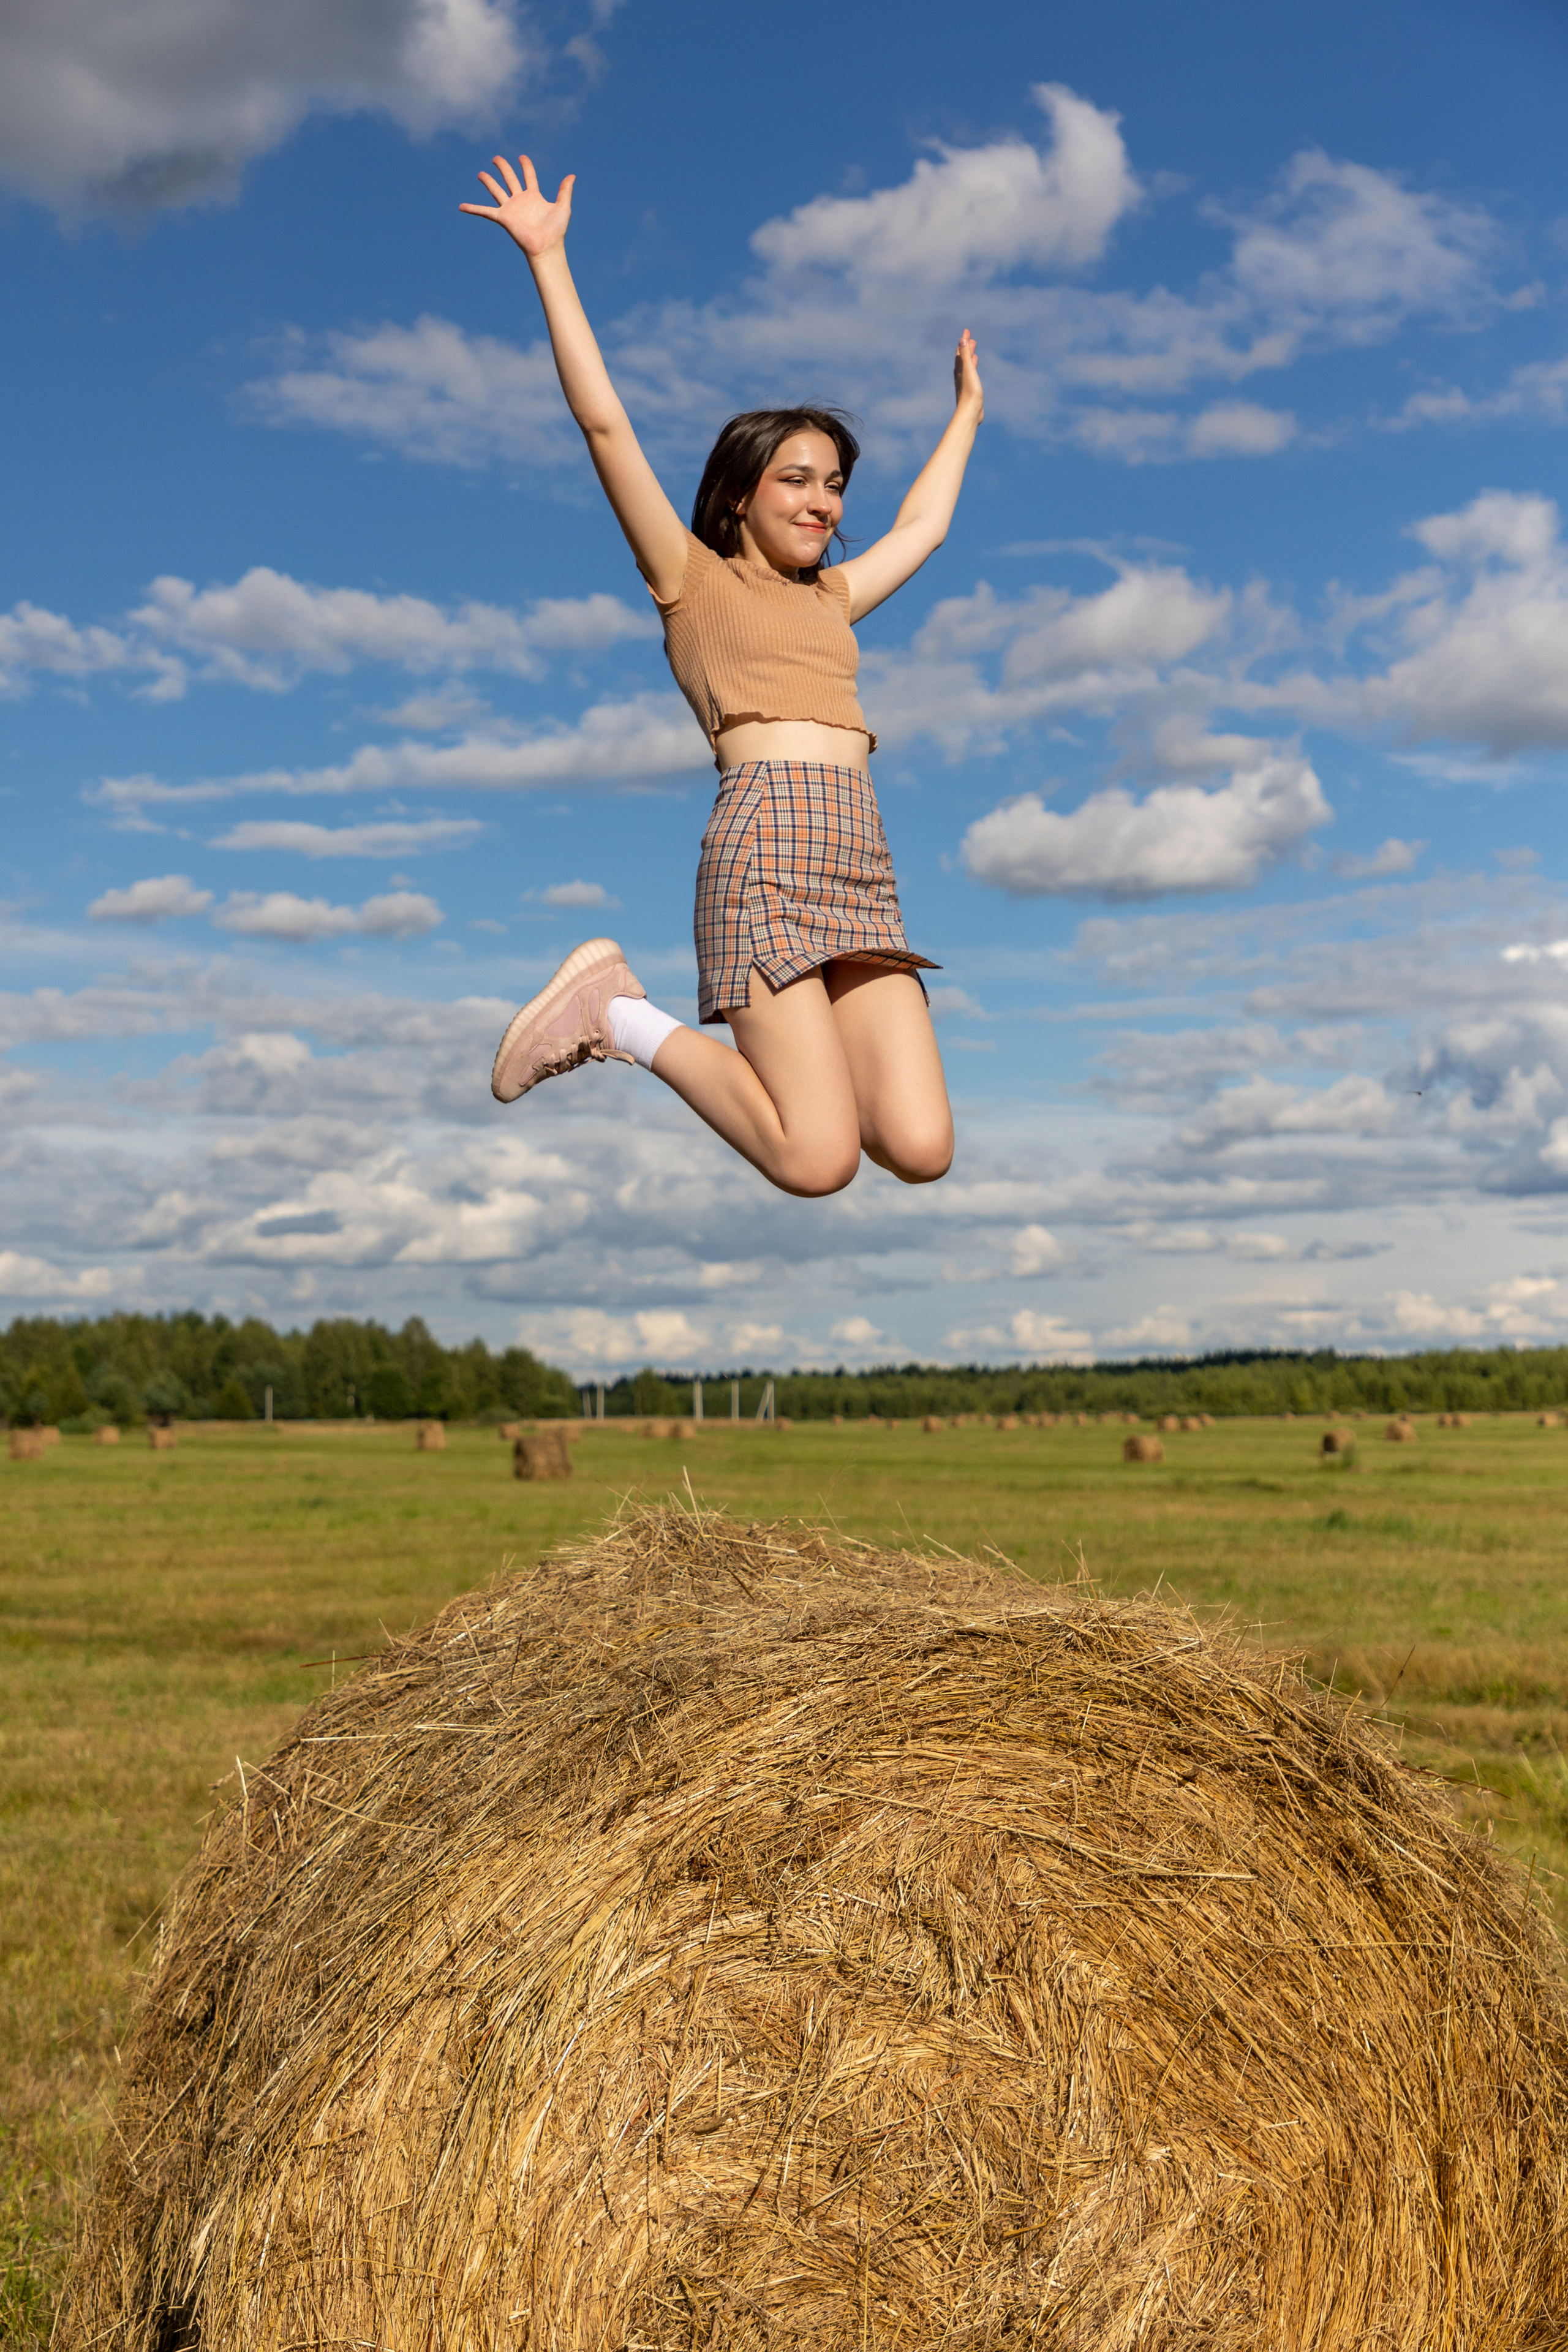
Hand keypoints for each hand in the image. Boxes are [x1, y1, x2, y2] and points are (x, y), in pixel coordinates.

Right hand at [459, 153, 573, 259]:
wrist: (546, 247)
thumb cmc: (556, 231)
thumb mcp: (563, 207)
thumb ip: (565, 190)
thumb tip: (572, 175)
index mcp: (534, 196)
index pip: (528, 176)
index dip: (525, 165)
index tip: (522, 157)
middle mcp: (520, 200)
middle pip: (509, 178)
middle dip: (503, 167)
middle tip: (495, 158)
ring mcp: (510, 208)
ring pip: (496, 190)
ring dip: (488, 181)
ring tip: (480, 174)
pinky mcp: (503, 218)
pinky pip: (485, 212)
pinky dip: (473, 209)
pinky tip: (461, 207)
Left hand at [953, 328, 983, 419]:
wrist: (970, 412)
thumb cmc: (970, 391)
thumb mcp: (968, 370)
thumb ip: (965, 355)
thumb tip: (962, 340)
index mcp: (959, 369)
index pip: (960, 351)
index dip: (964, 341)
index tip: (967, 331)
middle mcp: (960, 376)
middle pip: (962, 359)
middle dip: (966, 348)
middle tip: (971, 339)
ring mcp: (965, 383)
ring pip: (967, 368)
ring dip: (970, 359)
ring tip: (974, 354)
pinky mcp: (970, 391)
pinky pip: (971, 377)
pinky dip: (973, 371)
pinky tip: (975, 374)